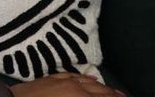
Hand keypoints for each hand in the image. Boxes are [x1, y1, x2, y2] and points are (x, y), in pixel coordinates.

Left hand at [10, 72, 125, 96]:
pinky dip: (83, 78)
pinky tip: (89, 78)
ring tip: (112, 91)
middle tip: (122, 96)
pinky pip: (71, 76)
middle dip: (111, 94)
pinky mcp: (49, 78)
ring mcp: (60, 81)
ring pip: (87, 83)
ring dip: (101, 87)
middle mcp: (73, 87)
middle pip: (98, 91)